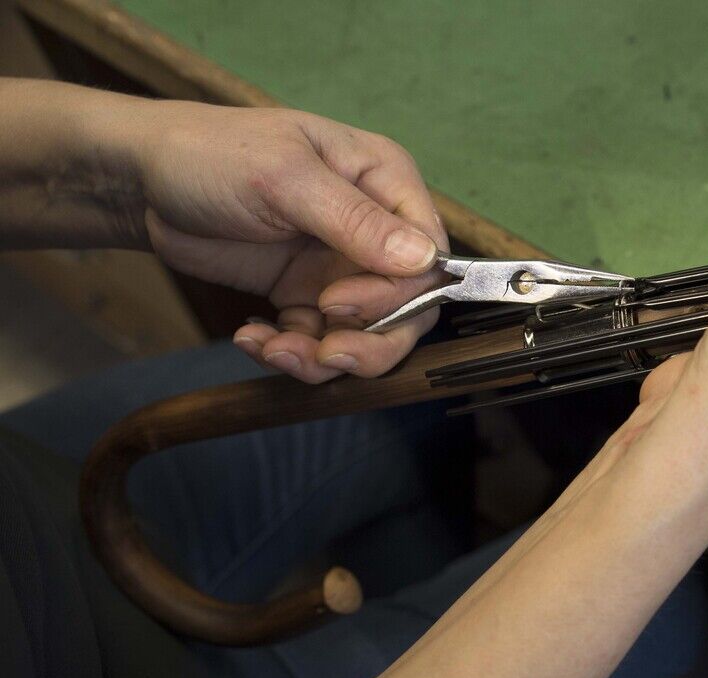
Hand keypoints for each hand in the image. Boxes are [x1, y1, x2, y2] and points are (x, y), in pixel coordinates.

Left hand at [135, 102, 447, 381]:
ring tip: (273, 349)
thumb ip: (355, 221)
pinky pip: (319, 342)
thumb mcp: (285, 180)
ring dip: (323, 356)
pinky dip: (290, 352)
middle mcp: (375, 229)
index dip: (398, 295)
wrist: (142, 179)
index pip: (428, 257)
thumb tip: (424, 261)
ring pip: (367, 336)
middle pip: (409, 308)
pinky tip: (252, 338)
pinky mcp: (306, 295)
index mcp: (385, 182)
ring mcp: (341, 267)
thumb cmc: (213, 155)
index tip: (338, 304)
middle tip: (323, 353)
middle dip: (369, 341)